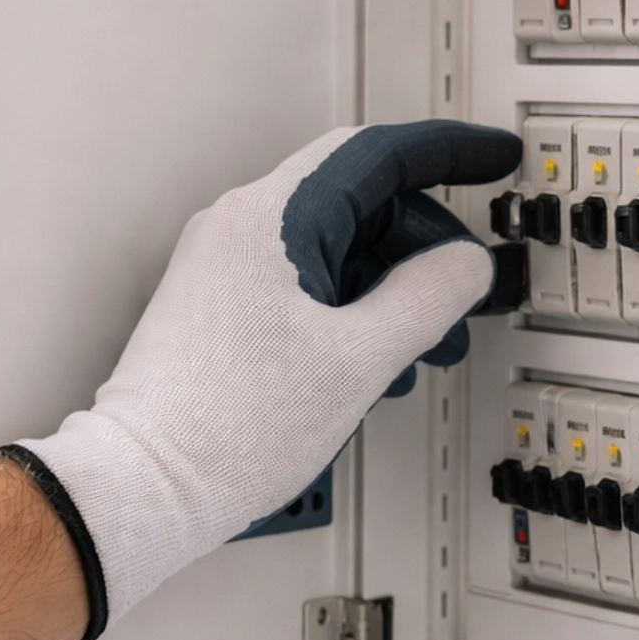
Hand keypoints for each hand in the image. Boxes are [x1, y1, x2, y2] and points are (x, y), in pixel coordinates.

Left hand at [9, 120, 520, 627]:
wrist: (146, 487)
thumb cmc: (227, 429)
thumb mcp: (361, 359)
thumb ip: (427, 297)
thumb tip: (465, 264)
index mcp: (272, 218)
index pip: (380, 153)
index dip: (449, 152)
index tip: (492, 158)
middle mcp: (239, 229)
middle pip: (360, 203)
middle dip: (424, 249)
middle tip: (464, 296)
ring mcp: (223, 269)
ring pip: (334, 249)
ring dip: (390, 290)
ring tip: (422, 349)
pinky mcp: (216, 309)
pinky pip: (304, 285)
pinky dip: (351, 311)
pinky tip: (370, 366)